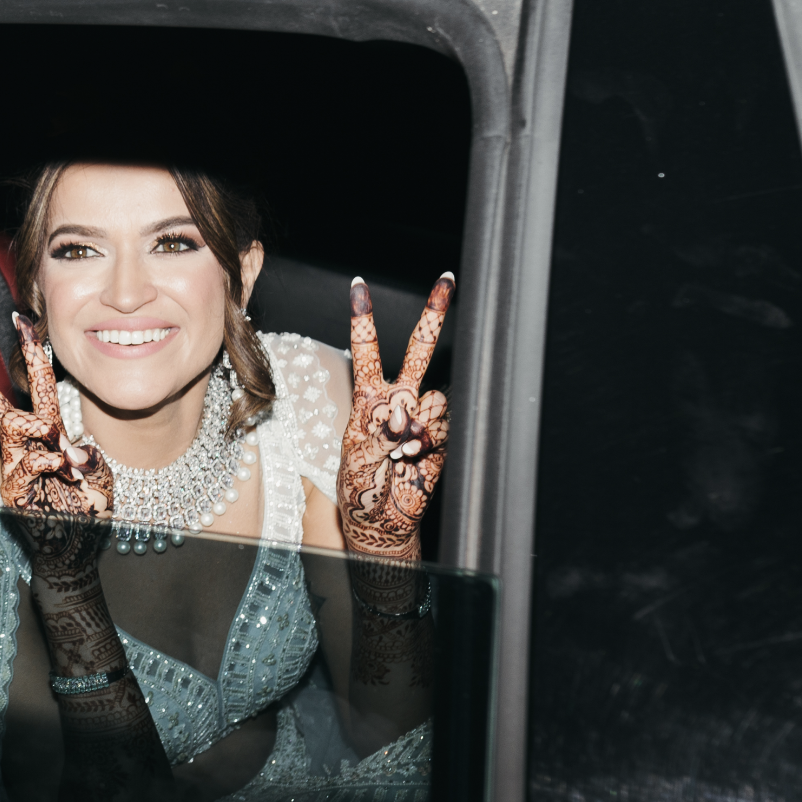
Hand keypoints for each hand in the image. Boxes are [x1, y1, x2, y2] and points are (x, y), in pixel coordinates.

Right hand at [0, 315, 113, 575]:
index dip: (31, 350)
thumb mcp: (102, 476)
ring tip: (53, 438)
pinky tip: (64, 470)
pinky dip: (48, 462)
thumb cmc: (89, 509)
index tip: (21, 317)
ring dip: (32, 425)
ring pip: (9, 426)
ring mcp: (17, 468)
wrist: (79, 550)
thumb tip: (70, 449)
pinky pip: (26, 462)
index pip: (38, 384)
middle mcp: (28, 445)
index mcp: (50, 432)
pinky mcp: (13, 492)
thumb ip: (91, 458)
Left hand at [340, 273, 453, 560]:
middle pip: (419, 349)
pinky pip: (444, 426)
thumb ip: (378, 433)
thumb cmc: (359, 488)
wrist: (379, 519)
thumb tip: (405, 417)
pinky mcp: (441, 439)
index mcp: (369, 398)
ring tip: (397, 453)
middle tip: (446, 282)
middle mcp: (399, 401)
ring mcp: (422, 419)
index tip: (358, 285)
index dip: (363, 318)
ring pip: (435, 396)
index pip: (366, 350)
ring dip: (416, 424)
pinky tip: (413, 460)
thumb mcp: (354, 458)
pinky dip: (428, 443)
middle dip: (434, 316)